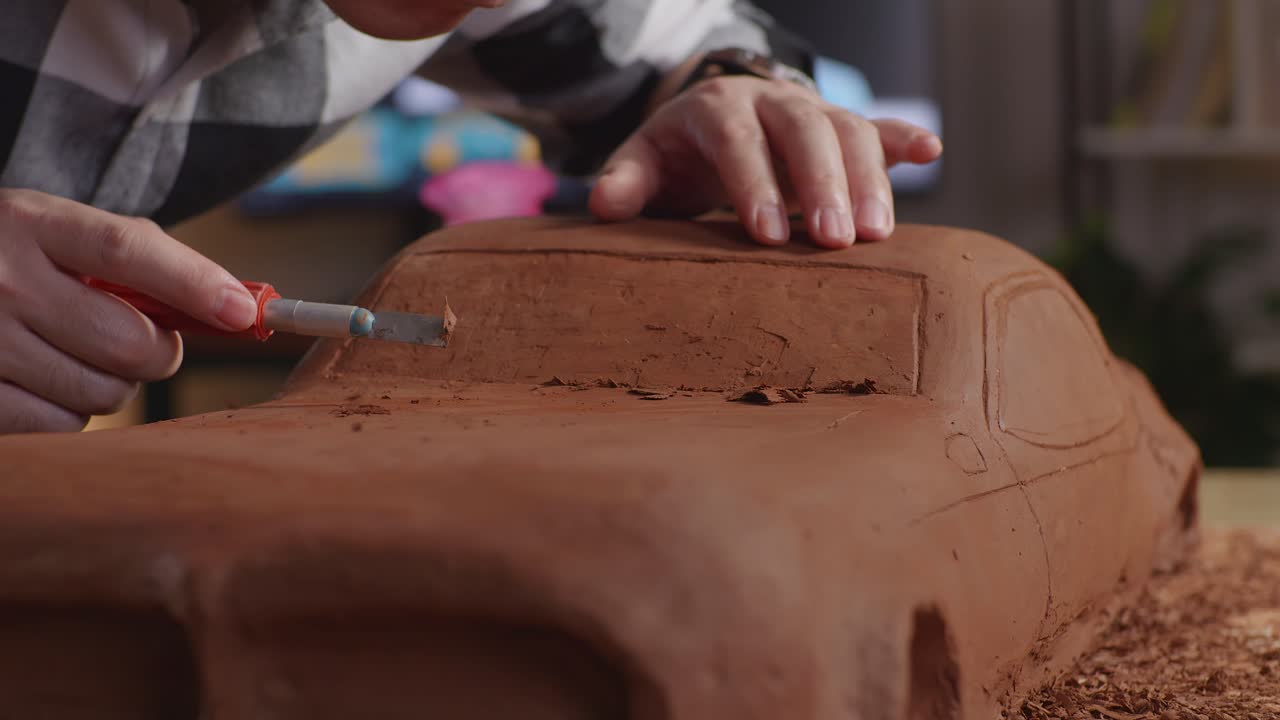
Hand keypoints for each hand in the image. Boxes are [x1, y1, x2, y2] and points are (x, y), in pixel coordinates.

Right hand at [0, 189, 258, 433]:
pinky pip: (60, 425)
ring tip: (73, 355)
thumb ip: (134, 258)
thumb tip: (233, 303)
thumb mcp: (52, 230)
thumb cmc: (5, 258)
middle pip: (130, 342)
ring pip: (103, 393)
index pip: (126, 251)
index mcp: (29, 223)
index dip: (194, 284)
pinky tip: (41, 381)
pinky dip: (67, 412)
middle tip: (140, 342)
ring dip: (110, 385)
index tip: (243, 311)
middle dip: (156, 352)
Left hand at [589, 75, 942, 247]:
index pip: (739, 139)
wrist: (709, 124)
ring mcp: (813, 111)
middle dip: (823, 184)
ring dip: (869, 179)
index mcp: (717, 107)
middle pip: (805, 131)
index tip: (767, 235)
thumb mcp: (645, 162)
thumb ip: (626, 181)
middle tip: (834, 241)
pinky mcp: (843, 127)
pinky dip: (904, 139)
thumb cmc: (677, 156)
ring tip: (876, 236)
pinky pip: (878, 128)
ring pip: (849, 132)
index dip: (754, 183)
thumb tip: (604, 206)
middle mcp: (771, 101)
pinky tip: (930, 151)